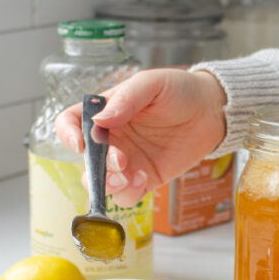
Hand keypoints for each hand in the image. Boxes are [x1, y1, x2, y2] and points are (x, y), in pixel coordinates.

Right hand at [55, 69, 226, 206]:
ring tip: (130, 177)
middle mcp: (111, 138)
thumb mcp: (152, 84)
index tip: (80, 144)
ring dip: (108, 185)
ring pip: (102, 183)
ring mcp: (127, 161)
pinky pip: (127, 195)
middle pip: (86, 160)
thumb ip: (127, 99)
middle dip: (97, 166)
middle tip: (121, 161)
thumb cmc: (179, 90)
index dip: (67, 134)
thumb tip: (100, 120)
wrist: (211, 111)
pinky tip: (144, 180)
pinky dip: (129, 193)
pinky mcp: (145, 178)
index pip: (70, 122)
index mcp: (105, 112)